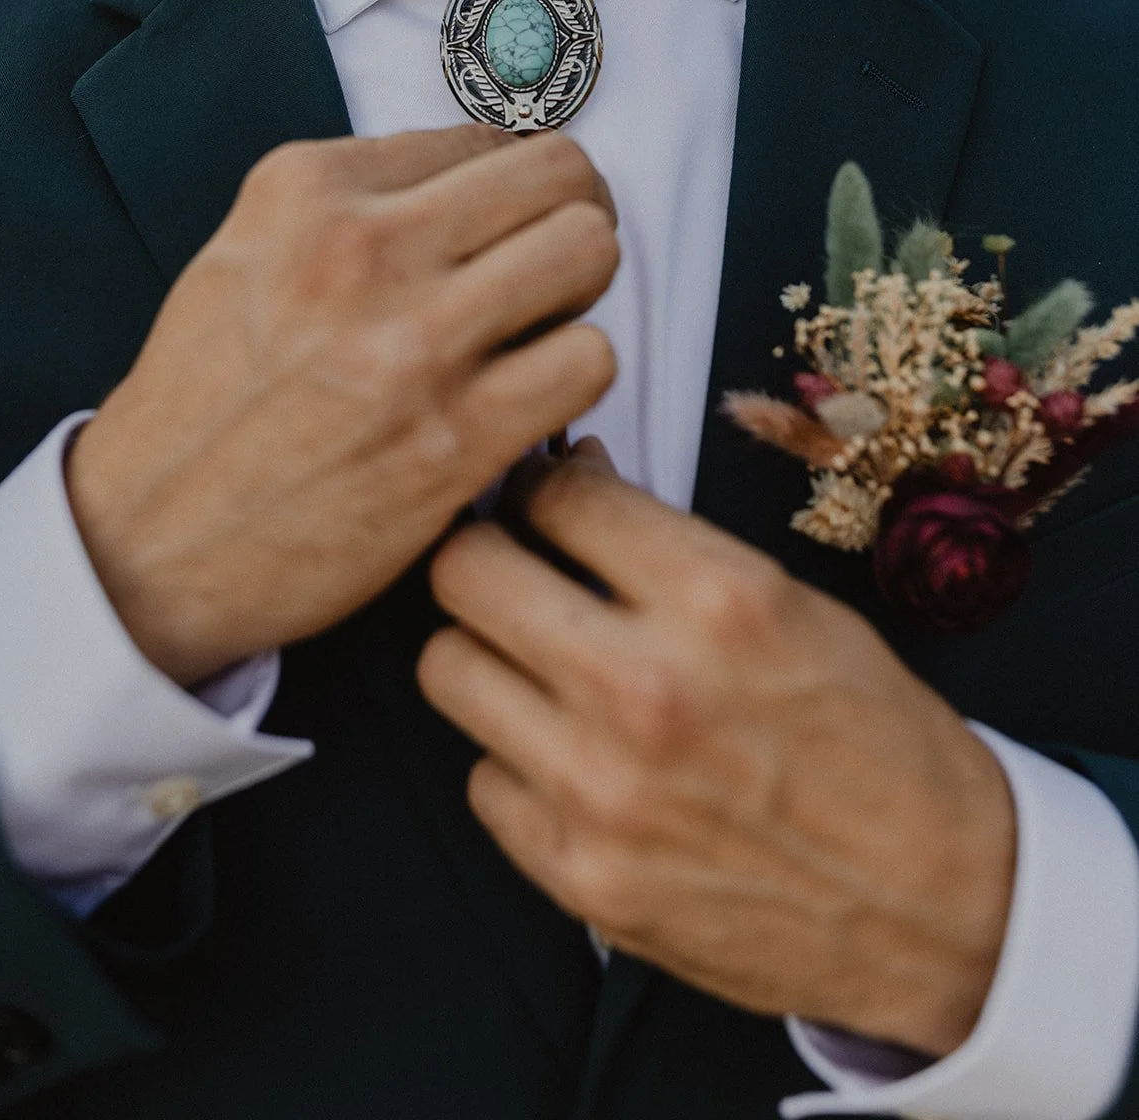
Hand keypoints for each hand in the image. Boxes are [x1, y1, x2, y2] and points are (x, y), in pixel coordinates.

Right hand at [66, 127, 617, 686]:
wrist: (152, 538)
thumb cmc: (205, 401)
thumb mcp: (250, 251)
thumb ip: (359, 203)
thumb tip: (482, 184)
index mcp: (308, 187)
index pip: (485, 136)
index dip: (514, 188)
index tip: (506, 228)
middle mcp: (364, 248)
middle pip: (560, 175)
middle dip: (572, 218)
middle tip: (550, 267)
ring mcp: (413, 341)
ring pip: (588, 252)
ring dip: (578, 295)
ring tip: (535, 333)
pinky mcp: (455, 437)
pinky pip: (589, 359)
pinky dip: (573, 376)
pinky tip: (527, 398)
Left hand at [418, 441, 1016, 1057]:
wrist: (941, 904)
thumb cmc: (879, 746)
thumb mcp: (796, 606)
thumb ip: (671, 548)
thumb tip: (574, 483)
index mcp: (719, 601)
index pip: (554, 496)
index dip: (544, 488)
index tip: (547, 501)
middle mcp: (649, 689)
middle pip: (465, 573)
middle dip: (485, 553)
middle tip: (511, 565)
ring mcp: (602, 790)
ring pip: (446, 669)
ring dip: (483, 653)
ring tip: (533, 662)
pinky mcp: (579, 875)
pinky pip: (482, 780)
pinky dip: (514, 760)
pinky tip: (570, 757)